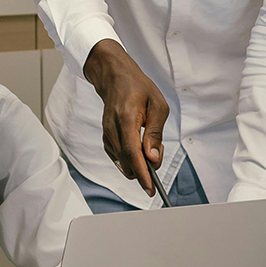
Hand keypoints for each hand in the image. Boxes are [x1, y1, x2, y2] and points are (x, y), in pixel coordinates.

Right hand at [82, 39, 168, 194]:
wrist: (114, 77)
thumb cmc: (138, 88)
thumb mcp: (157, 105)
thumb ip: (155, 133)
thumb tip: (153, 158)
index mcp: (126, 119)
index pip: (132, 153)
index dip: (142, 174)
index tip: (151, 189)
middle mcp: (112, 130)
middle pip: (127, 163)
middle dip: (146, 168)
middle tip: (158, 151)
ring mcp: (107, 135)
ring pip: (123, 164)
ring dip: (139, 164)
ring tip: (150, 145)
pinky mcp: (106, 139)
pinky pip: (119, 158)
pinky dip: (131, 160)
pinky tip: (139, 147)